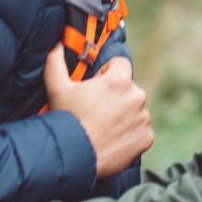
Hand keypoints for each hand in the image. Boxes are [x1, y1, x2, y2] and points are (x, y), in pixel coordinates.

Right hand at [44, 44, 152, 177]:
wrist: (75, 156)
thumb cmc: (66, 119)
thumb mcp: (56, 88)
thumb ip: (56, 61)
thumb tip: (57, 44)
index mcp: (119, 80)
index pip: (120, 65)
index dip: (107, 74)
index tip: (96, 87)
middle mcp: (136, 96)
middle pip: (129, 89)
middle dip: (116, 96)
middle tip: (97, 110)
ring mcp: (143, 118)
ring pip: (135, 110)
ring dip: (124, 115)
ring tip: (103, 126)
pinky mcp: (146, 138)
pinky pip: (141, 131)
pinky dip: (131, 134)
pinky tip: (113, 139)